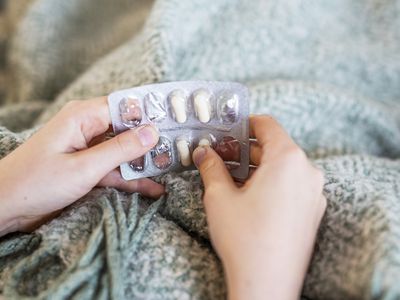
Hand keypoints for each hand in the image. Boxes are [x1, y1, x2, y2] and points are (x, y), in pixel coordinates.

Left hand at [0, 97, 163, 235]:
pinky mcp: (87, 167)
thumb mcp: (84, 167)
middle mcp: (87, 128)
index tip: (178, 119)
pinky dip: (131, 179)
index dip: (152, 112)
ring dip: (145, 162)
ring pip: (124, 151)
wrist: (5, 208)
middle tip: (182, 147)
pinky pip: (115, 169)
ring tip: (174, 169)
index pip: (126, 106)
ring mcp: (88, 149)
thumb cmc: (36, 183)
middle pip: (128, 128)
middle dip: (153, 139)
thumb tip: (153, 132)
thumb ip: (121, 150)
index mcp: (83, 117)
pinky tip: (153, 188)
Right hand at [192, 115, 325, 299]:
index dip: (245, 123)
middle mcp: (307, 172)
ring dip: (257, 166)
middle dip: (246, 149)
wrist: (267, 284)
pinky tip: (248, 194)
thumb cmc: (245, 239)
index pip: (268, 125)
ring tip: (231, 175)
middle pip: (275, 146)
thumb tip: (204, 153)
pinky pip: (291, 185)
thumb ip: (211, 167)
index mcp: (288, 160)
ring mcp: (314, 193)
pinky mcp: (312, 211)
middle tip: (221, 155)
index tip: (228, 129)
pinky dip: (271, 182)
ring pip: (283, 167)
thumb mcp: (219, 196)